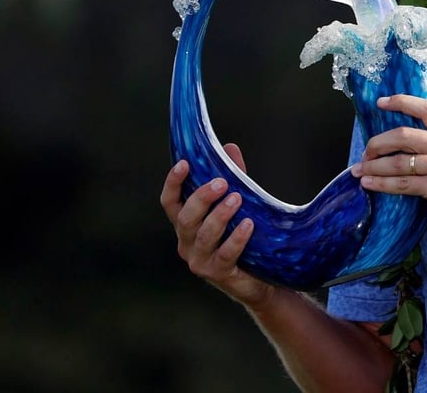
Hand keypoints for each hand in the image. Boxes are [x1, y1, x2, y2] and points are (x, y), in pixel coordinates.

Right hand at [160, 144, 275, 308]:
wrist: (256, 279)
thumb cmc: (241, 236)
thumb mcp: (236, 204)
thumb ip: (232, 178)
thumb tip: (229, 148)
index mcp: (185, 223)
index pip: (169, 202)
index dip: (173, 183)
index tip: (184, 163)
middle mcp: (186, 241)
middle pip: (186, 217)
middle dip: (202, 197)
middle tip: (221, 182)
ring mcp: (199, 259)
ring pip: (204, 235)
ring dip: (220, 216)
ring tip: (237, 199)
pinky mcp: (217, 273)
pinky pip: (225, 254)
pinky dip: (236, 238)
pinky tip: (248, 225)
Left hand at [354, 95, 426, 246]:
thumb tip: (404, 143)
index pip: (425, 109)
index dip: (400, 102)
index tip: (380, 103)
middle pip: (404, 135)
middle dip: (378, 143)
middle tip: (365, 151)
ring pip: (398, 162)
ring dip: (374, 166)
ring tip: (360, 170)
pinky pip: (401, 183)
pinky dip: (381, 183)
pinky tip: (370, 183)